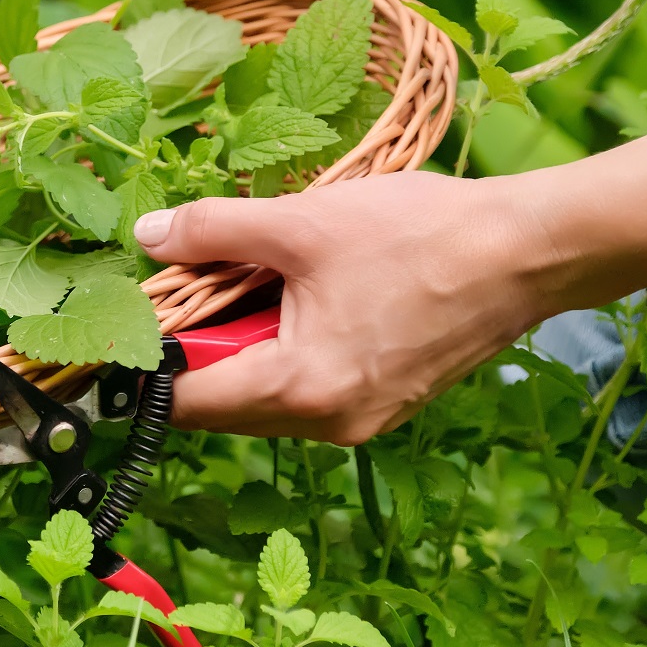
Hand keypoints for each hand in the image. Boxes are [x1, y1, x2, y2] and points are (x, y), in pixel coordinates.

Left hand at [134, 75, 646, 444]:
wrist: (531, 252)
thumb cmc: (420, 236)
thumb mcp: (302, 223)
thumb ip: (215, 232)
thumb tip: (148, 239)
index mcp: (302, 390)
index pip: (187, 399)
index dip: (143, 362)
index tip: (115, 324)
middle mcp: (328, 423)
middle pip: (222, 400)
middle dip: (194, 343)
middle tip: (183, 278)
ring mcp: (361, 418)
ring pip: (263, 390)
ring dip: (240, 340)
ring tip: (247, 275)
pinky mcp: (384, 398)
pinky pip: (306, 382)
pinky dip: (282, 342)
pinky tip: (294, 289)